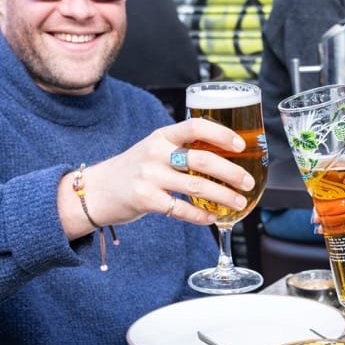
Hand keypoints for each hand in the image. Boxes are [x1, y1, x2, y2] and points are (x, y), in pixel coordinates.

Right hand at [62, 119, 254, 235]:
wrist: (97, 190)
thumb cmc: (133, 170)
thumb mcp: (154, 150)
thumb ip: (182, 149)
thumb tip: (225, 157)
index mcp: (162, 136)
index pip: (195, 126)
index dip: (221, 134)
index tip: (240, 145)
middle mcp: (156, 152)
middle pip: (203, 160)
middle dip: (231, 173)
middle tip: (248, 182)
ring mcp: (149, 176)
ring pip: (196, 186)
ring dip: (223, 196)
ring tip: (239, 202)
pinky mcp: (144, 199)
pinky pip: (180, 209)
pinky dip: (200, 216)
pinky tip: (212, 218)